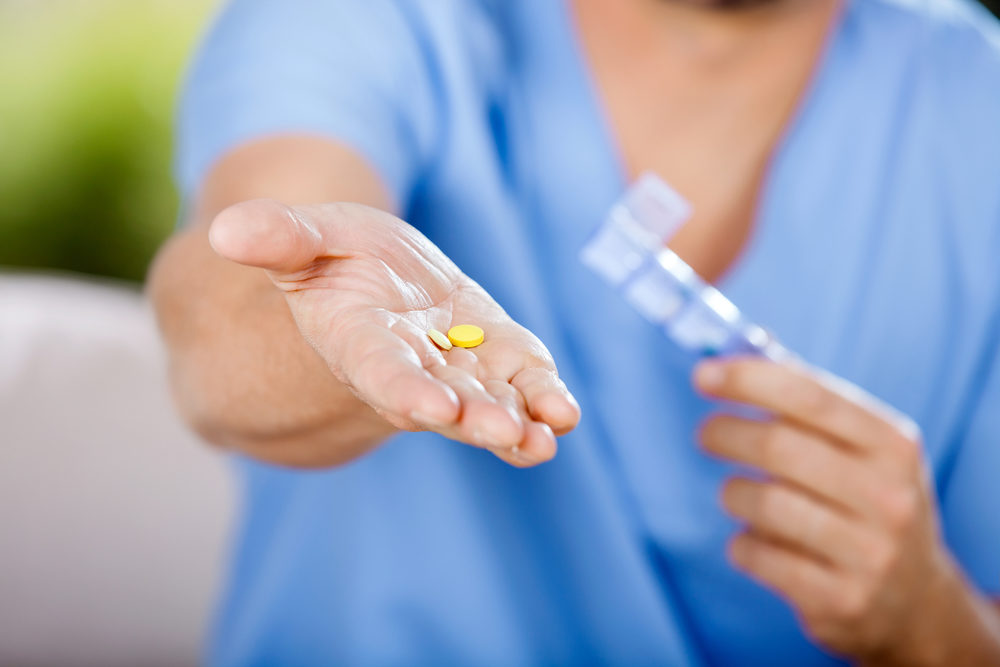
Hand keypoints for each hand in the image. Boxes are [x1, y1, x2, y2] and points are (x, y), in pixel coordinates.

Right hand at [209, 199, 579, 466]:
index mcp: (358, 341)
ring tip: (543, 439)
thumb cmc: (332, 259)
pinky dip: (541, 396)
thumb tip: (227, 228)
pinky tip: (562, 413)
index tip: (432, 407)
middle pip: (443, 400)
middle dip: (473, 418)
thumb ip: (279, 237)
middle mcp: (408, 368)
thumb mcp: (307, 238)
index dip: (404, 388)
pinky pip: (520, 382)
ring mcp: (456, 368)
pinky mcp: (495, 354)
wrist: (373, 279)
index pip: (379, 370)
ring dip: (516, 422)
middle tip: (506, 434)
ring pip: (487, 402)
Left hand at [694, 358, 984, 664]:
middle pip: (779, 446)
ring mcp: (869, 552)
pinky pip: (758, 556)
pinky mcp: (840, 598)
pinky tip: (753, 541)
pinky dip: (741, 544)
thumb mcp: (864, 449)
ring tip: (736, 494)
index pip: (809, 395)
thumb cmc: (869, 503)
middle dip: (726, 433)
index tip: (703, 374)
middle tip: (706, 434)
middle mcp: (889, 496)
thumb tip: (749, 344)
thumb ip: (810, 399)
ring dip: (733, 493)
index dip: (749, 379)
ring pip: (764, 503)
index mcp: (893, 445)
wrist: (915, 602)